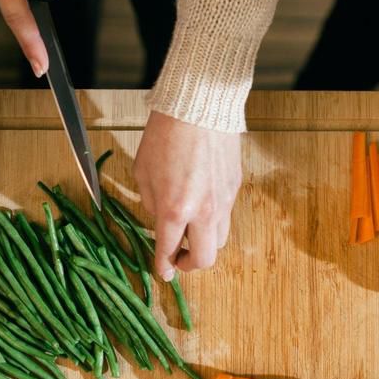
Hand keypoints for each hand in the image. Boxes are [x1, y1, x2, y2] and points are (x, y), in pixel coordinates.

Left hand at [135, 112, 241, 280]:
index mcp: (174, 210)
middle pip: (205, 259)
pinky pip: (226, 215)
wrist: (199, 106)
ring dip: (204, 244)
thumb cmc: (166, 135)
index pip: (168, 252)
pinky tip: (201, 205)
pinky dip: (213, 220)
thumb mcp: (143, 173)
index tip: (163, 272)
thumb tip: (160, 219)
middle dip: (189, 265)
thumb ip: (151, 203)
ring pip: (220, 241)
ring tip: (190, 233)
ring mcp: (223, 201)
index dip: (163, 267)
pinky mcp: (235, 188)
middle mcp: (203, 212)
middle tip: (178, 257)